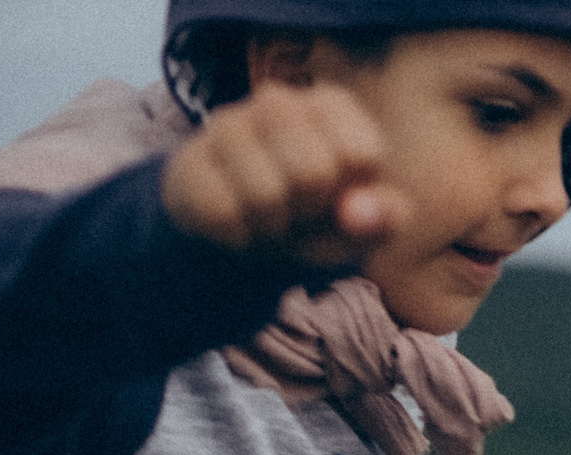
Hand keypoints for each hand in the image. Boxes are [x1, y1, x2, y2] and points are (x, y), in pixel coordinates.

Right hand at [161, 84, 405, 267]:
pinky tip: (237, 222)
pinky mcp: (186, 162)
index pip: (361, 154)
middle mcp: (277, 101)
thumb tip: (362, 212)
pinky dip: (238, 236)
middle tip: (300, 211)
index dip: (354, 194)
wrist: (241, 232)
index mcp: (331, 107)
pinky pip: (222, 214)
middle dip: (311, 210)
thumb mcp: (362, 226)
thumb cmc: (315, 219)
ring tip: (269, 217)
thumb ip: (384, 219)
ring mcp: (225, 126)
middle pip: (313, 172)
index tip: (340, 197)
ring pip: (264, 195)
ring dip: (273, 226)